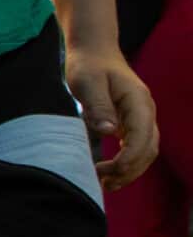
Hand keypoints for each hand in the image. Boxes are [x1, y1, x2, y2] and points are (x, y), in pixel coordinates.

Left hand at [66, 43, 157, 187]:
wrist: (94, 52)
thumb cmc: (88, 65)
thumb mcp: (87, 82)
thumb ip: (98, 105)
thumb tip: (109, 131)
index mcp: (138, 101)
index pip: (142, 136)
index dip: (129, 158)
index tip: (109, 171)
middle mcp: (146, 111)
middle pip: (149, 149)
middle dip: (130, 170)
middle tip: (103, 182)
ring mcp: (142, 117)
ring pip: (146, 152)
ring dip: (130, 171)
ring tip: (106, 184)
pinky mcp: (133, 122)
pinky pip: (137, 147)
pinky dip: (128, 164)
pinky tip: (110, 174)